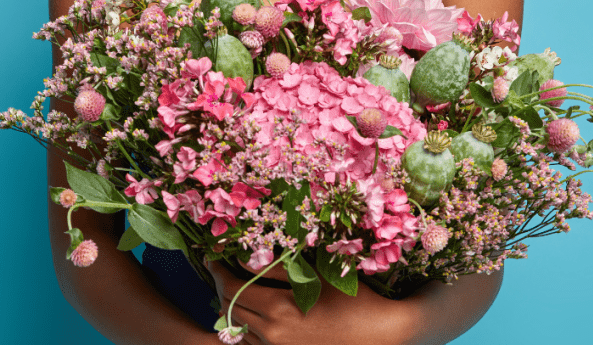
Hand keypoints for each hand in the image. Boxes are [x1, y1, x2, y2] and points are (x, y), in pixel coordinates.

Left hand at [207, 260, 418, 344]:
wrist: (379, 333)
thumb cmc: (351, 299)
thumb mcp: (314, 276)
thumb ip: (275, 268)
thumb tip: (243, 258)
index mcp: (279, 310)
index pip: (232, 289)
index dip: (218, 271)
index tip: (213, 257)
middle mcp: (274, 335)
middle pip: (230, 310)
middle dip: (221, 287)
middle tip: (221, 268)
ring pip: (239, 329)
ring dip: (232, 308)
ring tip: (236, 287)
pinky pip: (254, 344)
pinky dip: (246, 327)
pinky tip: (253, 312)